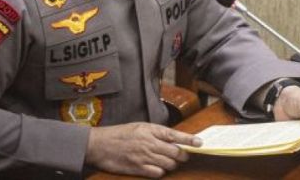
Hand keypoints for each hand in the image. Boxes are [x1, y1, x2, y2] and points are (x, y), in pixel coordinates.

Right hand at [85, 122, 200, 177]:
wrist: (100, 145)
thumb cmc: (119, 134)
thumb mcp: (139, 127)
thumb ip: (156, 133)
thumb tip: (174, 139)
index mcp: (150, 130)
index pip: (175, 135)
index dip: (189, 140)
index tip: (200, 143)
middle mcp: (149, 143)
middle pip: (176, 153)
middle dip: (182, 155)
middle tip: (182, 155)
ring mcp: (144, 157)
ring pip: (169, 164)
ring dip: (172, 164)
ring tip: (167, 161)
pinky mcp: (138, 168)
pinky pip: (158, 173)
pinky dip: (161, 171)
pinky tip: (157, 167)